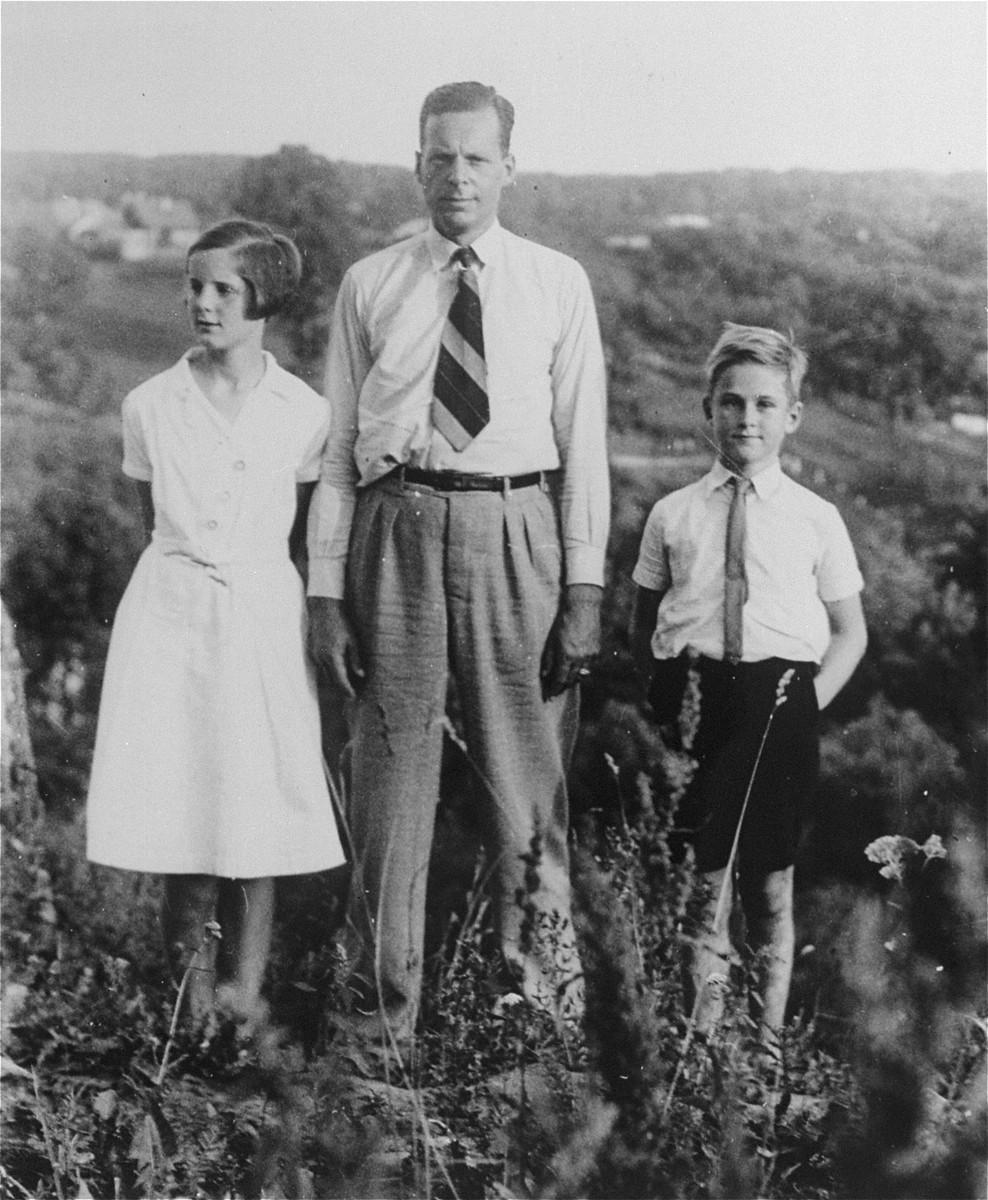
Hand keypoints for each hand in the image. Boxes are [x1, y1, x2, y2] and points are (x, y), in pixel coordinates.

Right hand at [307, 597, 364, 697]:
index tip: (353, 696)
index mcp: (333, 656)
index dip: (347, 690)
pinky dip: (328, 672)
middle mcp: (321, 659)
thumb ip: (355, 659)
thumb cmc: (340, 623)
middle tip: (352, 691)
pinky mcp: (312, 653)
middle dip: (341, 687)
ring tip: (346, 683)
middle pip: (331, 681)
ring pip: (325, 675)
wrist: (323, 610)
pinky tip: (337, 670)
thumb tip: (360, 675)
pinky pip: (320, 668)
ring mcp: (315, 656)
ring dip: (334, 680)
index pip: (340, 680)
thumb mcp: (352, 641)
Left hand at [540, 583, 602, 697]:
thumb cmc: (563, 621)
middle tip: (555, 690)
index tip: (549, 696)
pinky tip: (576, 663)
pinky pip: (589, 664)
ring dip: (573, 677)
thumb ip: (548, 659)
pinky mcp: (597, 650)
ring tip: (565, 678)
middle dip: (563, 685)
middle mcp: (580, 658)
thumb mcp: (551, 640)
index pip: (560, 679)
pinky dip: (582, 667)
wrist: (583, 607)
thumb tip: (544, 675)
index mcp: (566, 655)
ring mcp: (590, 655)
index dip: (554, 689)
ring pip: (581, 673)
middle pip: (571, 679)